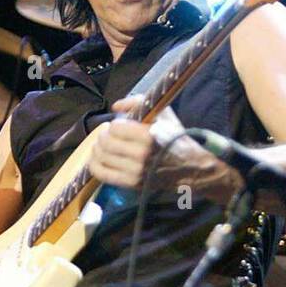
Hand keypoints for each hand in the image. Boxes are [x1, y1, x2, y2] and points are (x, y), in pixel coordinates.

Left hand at [89, 95, 238, 197]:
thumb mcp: (163, 114)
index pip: (115, 128)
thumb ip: (138, 103)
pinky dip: (94, 165)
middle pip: (105, 142)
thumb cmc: (175, 138)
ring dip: (97, 149)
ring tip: (102, 145)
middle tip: (107, 135)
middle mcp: (141, 154)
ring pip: (101, 157)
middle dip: (103, 136)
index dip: (113, 125)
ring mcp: (136, 171)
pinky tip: (97, 159)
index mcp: (149, 135)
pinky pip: (102, 174)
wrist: (191, 167)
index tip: (116, 126)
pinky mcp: (132, 183)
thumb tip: (116, 106)